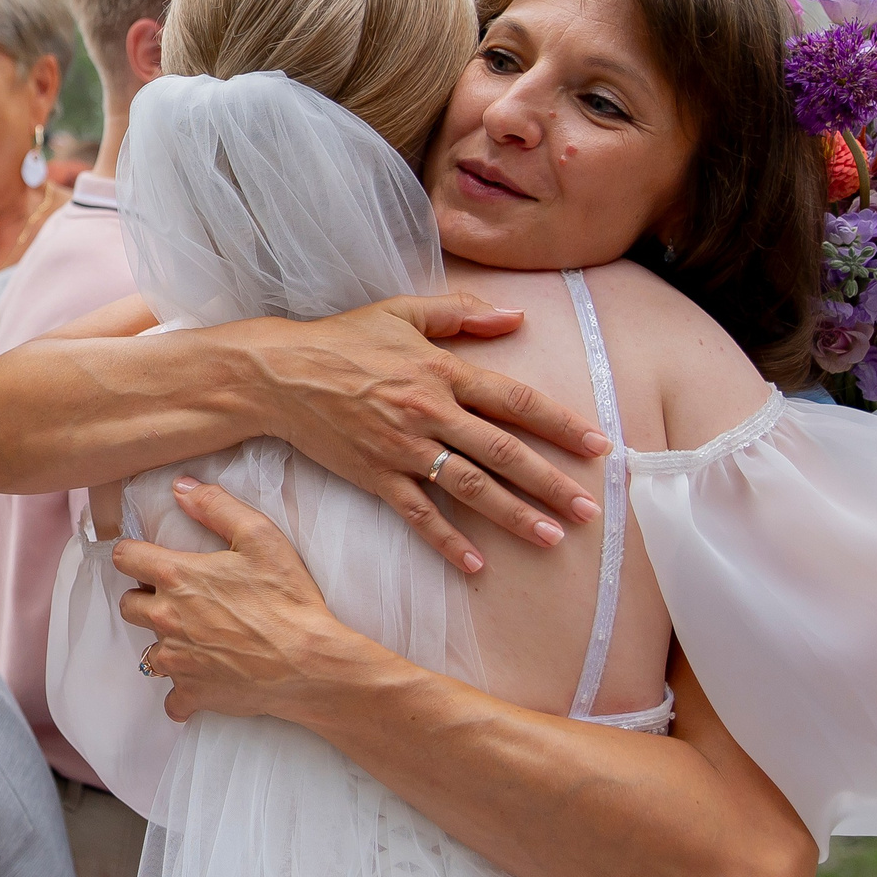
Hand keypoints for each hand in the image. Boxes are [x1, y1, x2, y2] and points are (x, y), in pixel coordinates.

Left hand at [113, 478, 375, 722]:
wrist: (310, 663)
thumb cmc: (287, 599)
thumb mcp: (259, 537)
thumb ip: (216, 506)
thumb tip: (181, 487)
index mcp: (176, 577)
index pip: (124, 557)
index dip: (135, 554)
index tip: (150, 558)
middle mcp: (167, 619)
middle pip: (129, 605)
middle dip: (147, 599)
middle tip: (179, 599)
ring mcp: (177, 660)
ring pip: (147, 651)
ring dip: (165, 643)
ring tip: (197, 638)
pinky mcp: (193, 692)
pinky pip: (173, 697)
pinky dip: (184, 690)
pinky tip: (206, 678)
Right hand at [245, 293, 609, 573]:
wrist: (277, 374)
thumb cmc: (340, 339)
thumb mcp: (401, 312)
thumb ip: (460, 315)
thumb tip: (517, 317)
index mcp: (441, 370)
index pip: (514, 400)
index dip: (560, 423)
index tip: (598, 446)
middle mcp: (429, 412)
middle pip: (503, 451)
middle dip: (551, 482)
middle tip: (589, 509)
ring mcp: (402, 448)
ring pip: (470, 487)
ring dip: (514, 515)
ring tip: (552, 537)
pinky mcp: (376, 476)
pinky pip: (419, 515)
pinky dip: (448, 541)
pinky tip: (478, 564)